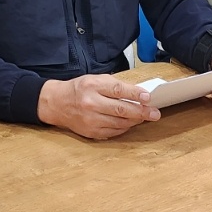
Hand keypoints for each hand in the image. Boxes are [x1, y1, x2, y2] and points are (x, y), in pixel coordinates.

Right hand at [38, 75, 158, 140]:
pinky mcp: (91, 132)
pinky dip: (124, 128)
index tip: (148, 97)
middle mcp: (91, 103)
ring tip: (145, 117)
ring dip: (135, 121)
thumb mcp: (95, 79)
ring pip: (119, 123)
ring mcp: (90, 120)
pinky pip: (113, 132)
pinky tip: (130, 123)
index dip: (135, 94)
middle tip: (154, 113)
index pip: (118, 90)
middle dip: (141, 112)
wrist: (56, 103)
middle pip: (121, 110)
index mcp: (93, 86)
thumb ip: (116, 85)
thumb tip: (139, 93)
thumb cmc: (79, 89)